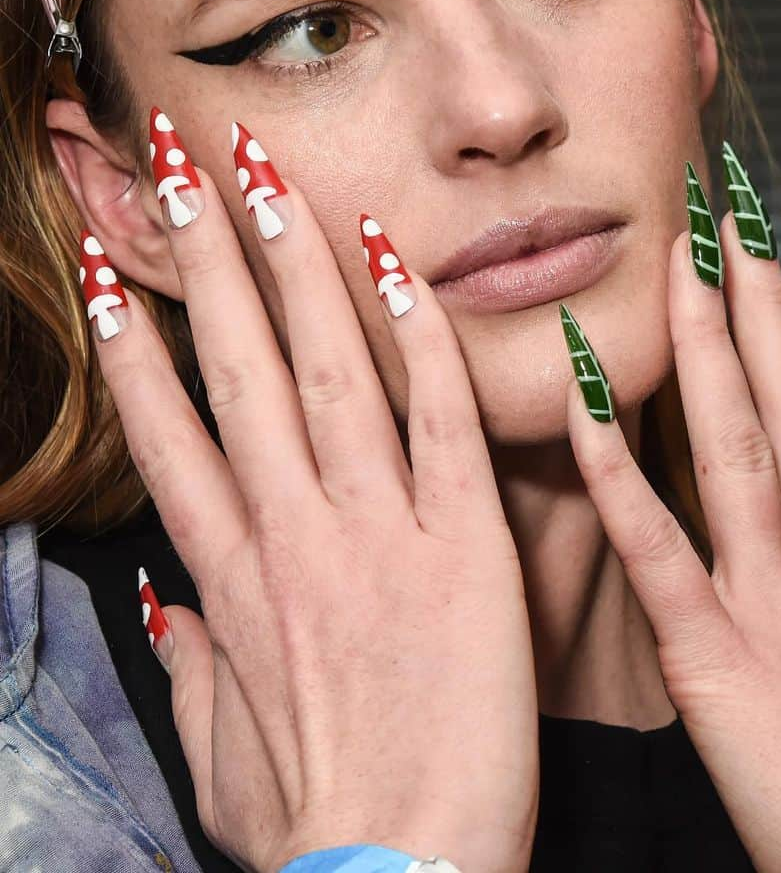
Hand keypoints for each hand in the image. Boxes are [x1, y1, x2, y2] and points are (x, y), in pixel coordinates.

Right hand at [85, 116, 537, 872]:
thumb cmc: (317, 819)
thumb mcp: (223, 752)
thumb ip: (190, 664)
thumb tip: (160, 601)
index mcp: (235, 580)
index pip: (171, 432)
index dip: (140, 342)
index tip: (121, 265)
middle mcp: (296, 533)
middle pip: (239, 371)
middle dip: (207, 261)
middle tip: (181, 165)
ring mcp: (380, 531)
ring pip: (326, 371)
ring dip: (292, 268)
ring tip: (265, 179)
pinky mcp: (467, 544)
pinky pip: (438, 418)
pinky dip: (415, 338)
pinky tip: (391, 264)